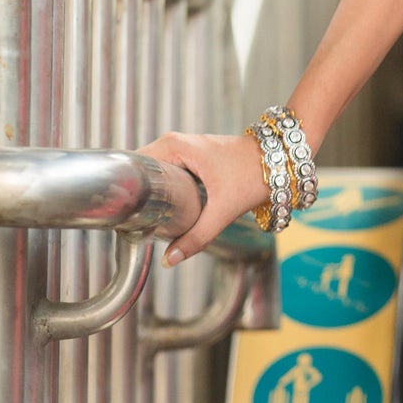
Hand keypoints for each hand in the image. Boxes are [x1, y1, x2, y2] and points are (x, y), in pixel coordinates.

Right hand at [134, 130, 267, 264]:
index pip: (133, 166)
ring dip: (149, 195)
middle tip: (132, 224)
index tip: (121, 214)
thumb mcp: (223, 209)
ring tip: (144, 220)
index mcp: (174, 146)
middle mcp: (174, 143)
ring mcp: (182, 149)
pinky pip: (166, 174)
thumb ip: (196, 236)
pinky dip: (163, 191)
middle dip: (136, 197)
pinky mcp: (190, 158)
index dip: (125, 190)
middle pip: (140, 172)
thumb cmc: (256, 174)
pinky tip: (162, 211)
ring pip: (153, 175)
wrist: (281, 159)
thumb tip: (170, 260)